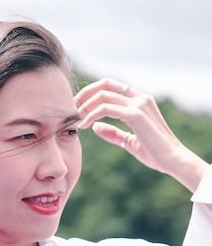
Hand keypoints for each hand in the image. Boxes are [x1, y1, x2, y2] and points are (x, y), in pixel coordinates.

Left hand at [75, 78, 208, 192]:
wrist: (172, 160)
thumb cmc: (154, 152)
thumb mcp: (129, 141)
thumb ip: (113, 132)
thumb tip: (95, 126)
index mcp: (140, 100)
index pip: (111, 85)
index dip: (92, 91)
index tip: (78, 105)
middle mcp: (140, 98)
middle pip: (105, 84)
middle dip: (85, 93)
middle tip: (72, 108)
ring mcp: (139, 104)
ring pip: (103, 95)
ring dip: (86, 105)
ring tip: (78, 118)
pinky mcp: (136, 115)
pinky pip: (106, 108)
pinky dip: (92, 115)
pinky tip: (86, 125)